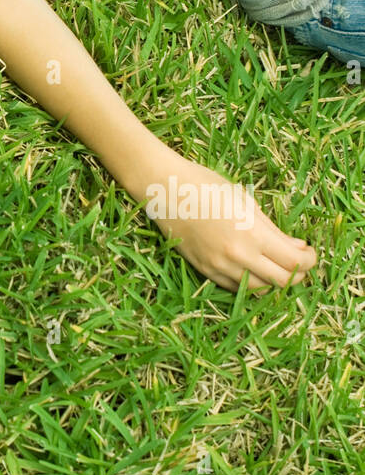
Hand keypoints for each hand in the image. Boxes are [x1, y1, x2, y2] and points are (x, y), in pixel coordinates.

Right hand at [143, 154, 316, 292]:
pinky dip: (250, 281)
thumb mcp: (245, 201)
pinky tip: (253, 267)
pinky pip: (236, 286)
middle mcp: (237, 256)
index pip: (294, 263)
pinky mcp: (205, 270)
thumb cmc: (206, 185)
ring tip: (277, 265)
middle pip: (281, 282)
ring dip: (274, 280)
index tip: (310, 253)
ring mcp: (219, 266)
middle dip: (297, 274)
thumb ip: (273, 229)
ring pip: (259, 289)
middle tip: (300, 262)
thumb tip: (297, 248)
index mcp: (251, 234)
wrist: (164, 189)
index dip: (310, 261)